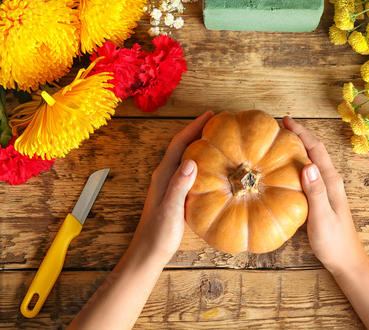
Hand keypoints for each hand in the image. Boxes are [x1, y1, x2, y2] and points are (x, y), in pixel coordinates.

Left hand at [131, 111, 213, 265]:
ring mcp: (170, 184)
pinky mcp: (175, 194)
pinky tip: (213, 166)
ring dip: (200, 144)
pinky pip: (190, 170)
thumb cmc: (158, 234)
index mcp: (163, 175)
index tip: (211, 115)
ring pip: (186, 157)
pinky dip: (201, 161)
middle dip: (199, 131)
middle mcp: (165, 175)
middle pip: (182, 145)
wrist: (149, 252)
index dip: (194, 127)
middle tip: (219, 122)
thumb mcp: (170, 210)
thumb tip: (191, 161)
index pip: (179, 143)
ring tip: (219, 138)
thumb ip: (179, 186)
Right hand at [282, 116, 368, 274]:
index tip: (285, 120)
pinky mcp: (321, 197)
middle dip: (298, 135)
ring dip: (298, 148)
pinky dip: (296, 164)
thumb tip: (307, 164)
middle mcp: (330, 180)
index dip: (302, 132)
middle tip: (278, 127)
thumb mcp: (322, 217)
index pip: (316, 149)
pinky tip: (284, 169)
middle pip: (314, 150)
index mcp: (331, 181)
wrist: (346, 260)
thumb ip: (316, 191)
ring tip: (279, 142)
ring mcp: (327, 188)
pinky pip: (308, 173)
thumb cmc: (334, 241)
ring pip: (311, 161)